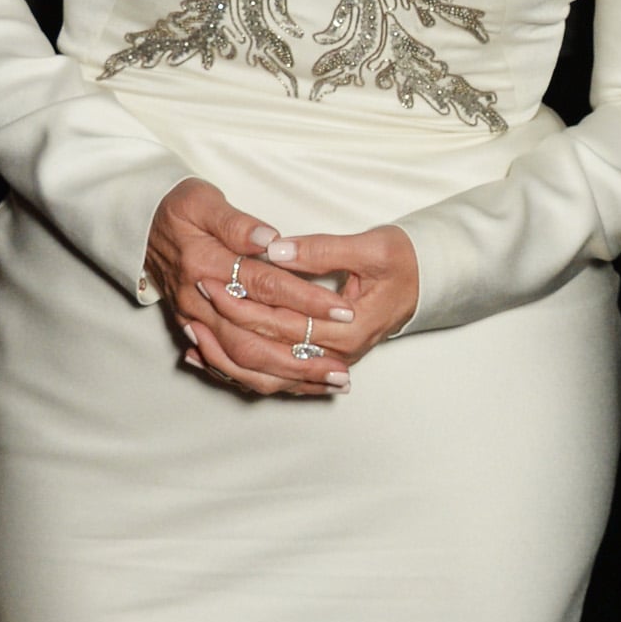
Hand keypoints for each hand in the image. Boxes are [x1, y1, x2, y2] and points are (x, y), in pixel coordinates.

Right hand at [144, 178, 337, 401]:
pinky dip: (263, 379)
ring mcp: (195, 322)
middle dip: (302, 355)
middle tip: (344, 365)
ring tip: (331, 382)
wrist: (136, 227)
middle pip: (255, 338)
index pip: (265, 288)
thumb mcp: (202, 200)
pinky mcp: (195, 333)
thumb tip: (270, 239)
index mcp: (206, 265)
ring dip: (288, 376)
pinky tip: (297, 385)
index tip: (342, 311)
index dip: (306, 300)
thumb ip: (236, 222)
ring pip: (243, 361)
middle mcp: (199, 302)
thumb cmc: (176, 208)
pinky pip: (229, 367)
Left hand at [182, 211, 418, 396]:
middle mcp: (338, 354)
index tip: (214, 279)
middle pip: (271, 349)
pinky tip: (211, 357)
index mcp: (349, 329)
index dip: (246, 302)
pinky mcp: (323, 359)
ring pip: (270, 373)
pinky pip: (277, 374)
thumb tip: (276, 251)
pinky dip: (241, 368)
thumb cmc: (404, 262)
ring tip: (192, 334)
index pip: (284, 322)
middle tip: (198, 294)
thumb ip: (322, 251)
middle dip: (230, 323)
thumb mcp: (372, 248)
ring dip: (229, 356)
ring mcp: (330, 361)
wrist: (428, 280)